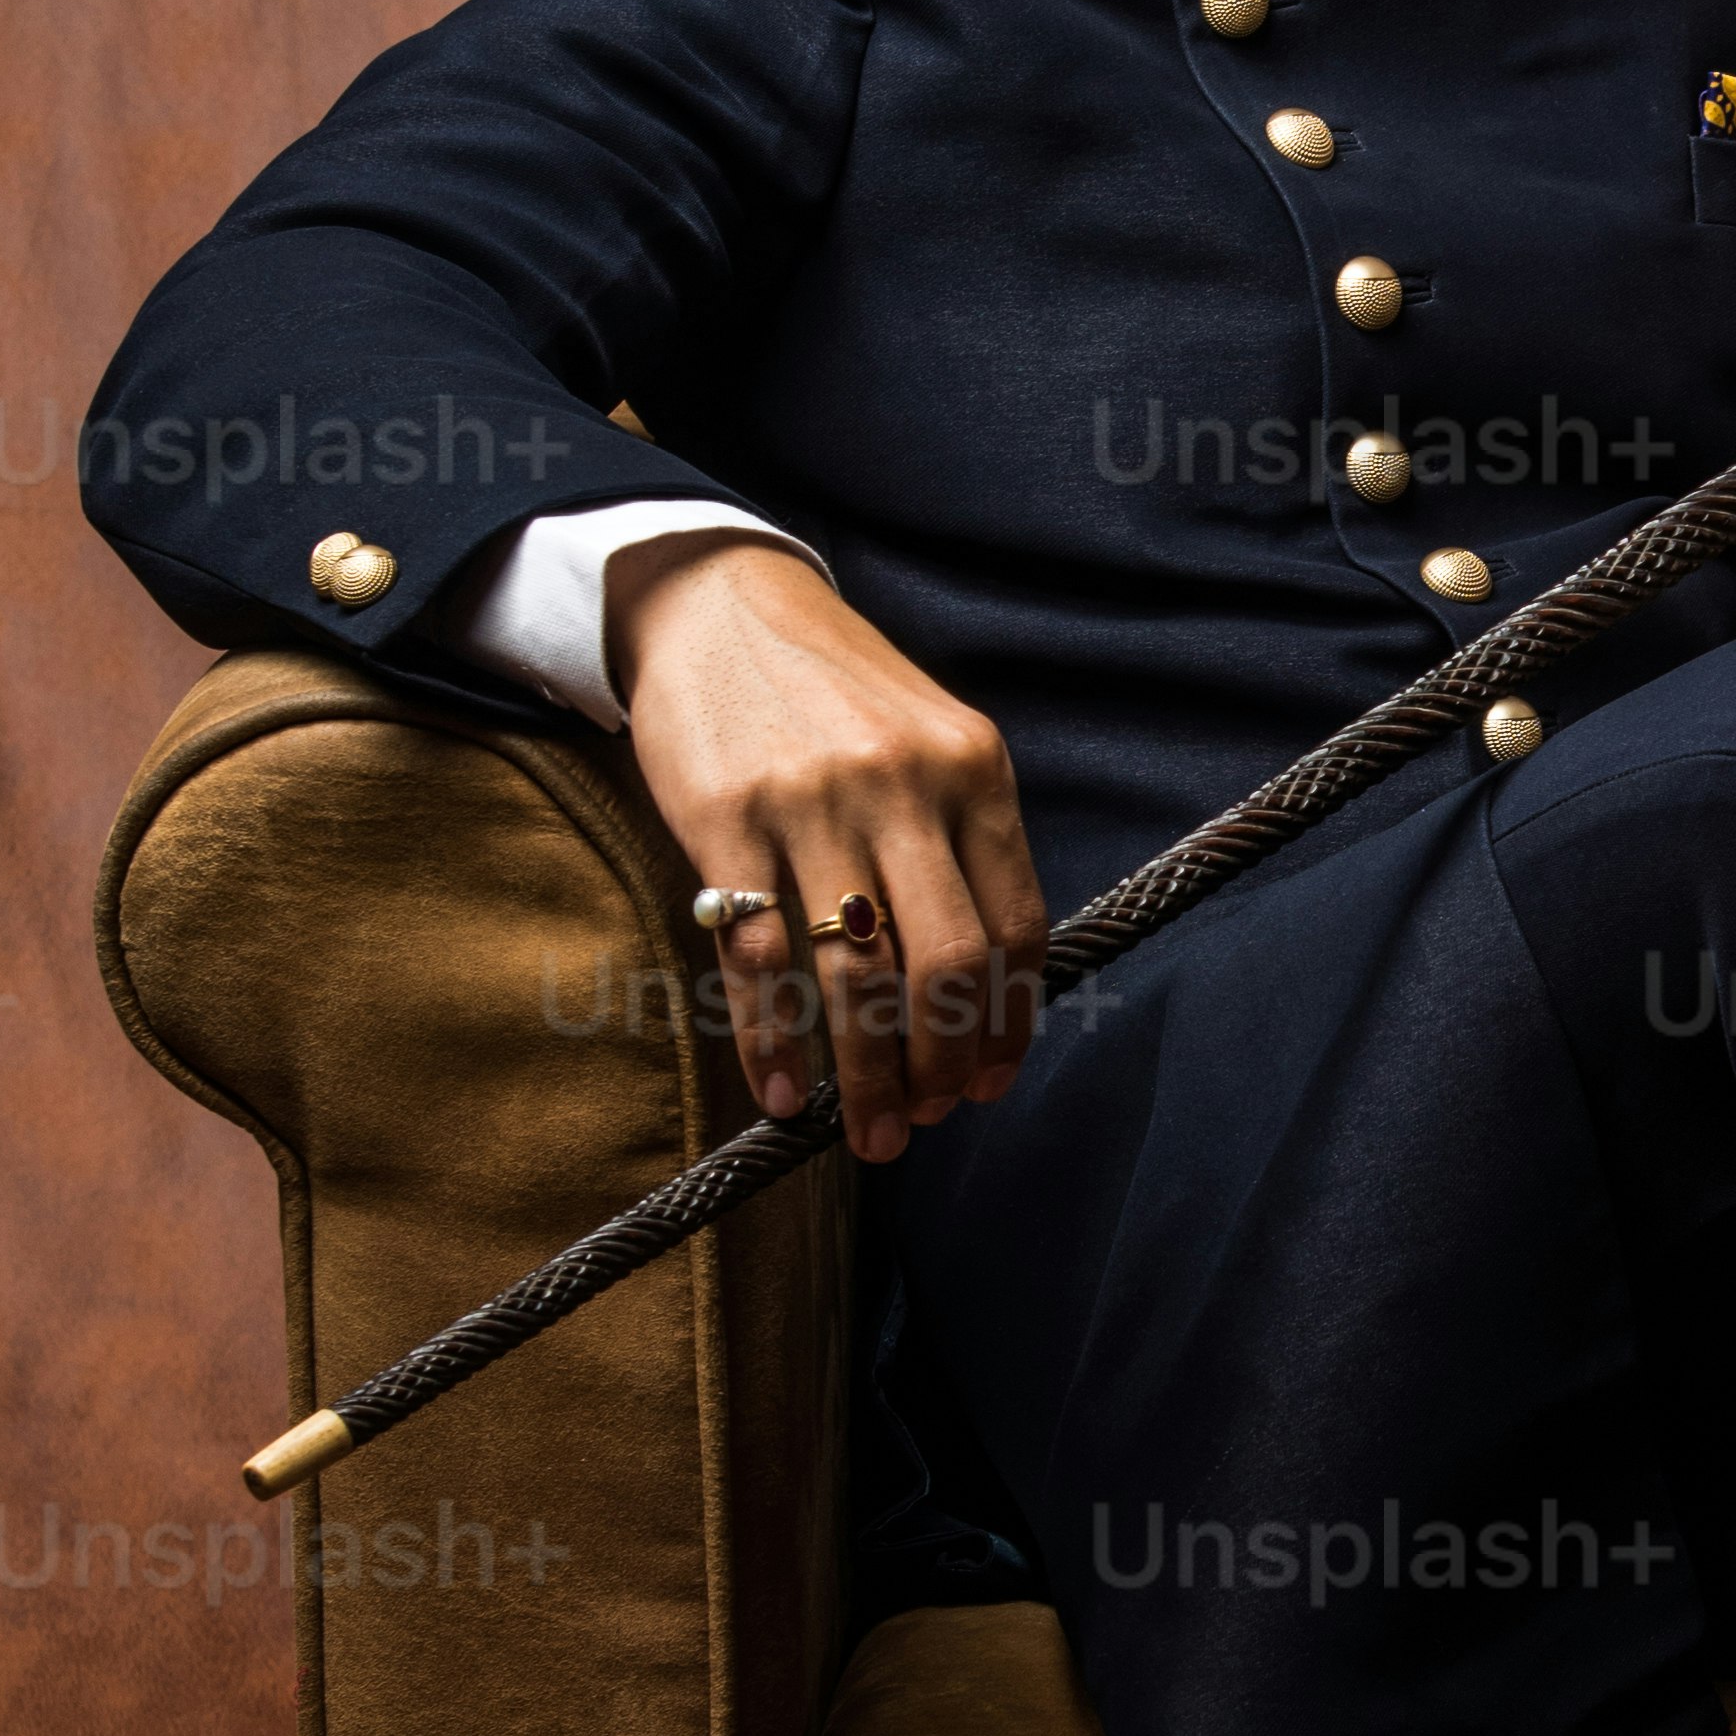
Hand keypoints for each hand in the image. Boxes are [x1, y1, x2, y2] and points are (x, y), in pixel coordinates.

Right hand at [605, 536, 1048, 1157]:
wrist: (719, 602)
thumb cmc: (836, 692)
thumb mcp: (931, 741)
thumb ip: (962, 843)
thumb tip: (985, 991)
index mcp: (972, 768)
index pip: (1016, 926)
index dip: (1008, 1023)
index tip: (990, 1081)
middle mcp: (901, 784)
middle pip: (947, 964)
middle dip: (944, 1066)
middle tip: (927, 1122)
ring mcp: (811, 801)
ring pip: (855, 975)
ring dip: (869, 1076)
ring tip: (870, 1133)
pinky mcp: (724, 818)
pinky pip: (756, 955)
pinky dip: (773, 1041)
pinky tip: (785, 1092)